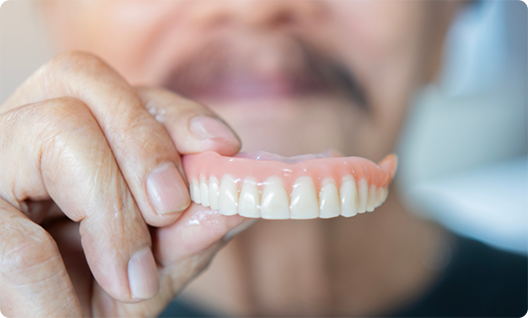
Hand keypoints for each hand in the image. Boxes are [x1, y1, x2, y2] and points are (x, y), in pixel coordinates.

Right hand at [0, 51, 247, 316]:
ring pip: (57, 125)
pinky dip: (54, 284)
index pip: (130, 92)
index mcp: (78, 136)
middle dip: (146, 143)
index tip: (224, 147)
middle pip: (85, 77)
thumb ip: (188, 233)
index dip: (180, 113)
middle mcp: (29, 133)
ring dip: (109, 206)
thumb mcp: (149, 266)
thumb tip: (240, 203)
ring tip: (131, 281)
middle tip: (171, 208)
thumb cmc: (89, 297)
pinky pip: (14, 233)